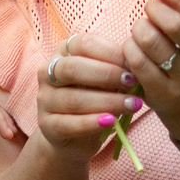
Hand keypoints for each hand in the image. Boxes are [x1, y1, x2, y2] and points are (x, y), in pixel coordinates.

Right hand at [31, 32, 142, 161]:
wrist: (76, 136)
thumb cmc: (95, 98)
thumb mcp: (105, 79)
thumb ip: (115, 69)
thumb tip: (135, 64)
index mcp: (63, 52)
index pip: (83, 44)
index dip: (110, 53)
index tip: (132, 66)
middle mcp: (47, 72)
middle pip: (73, 68)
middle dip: (106, 75)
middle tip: (132, 83)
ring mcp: (44, 99)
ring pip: (73, 98)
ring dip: (107, 101)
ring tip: (132, 105)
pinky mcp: (46, 125)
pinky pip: (68, 124)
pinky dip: (91, 123)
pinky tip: (111, 122)